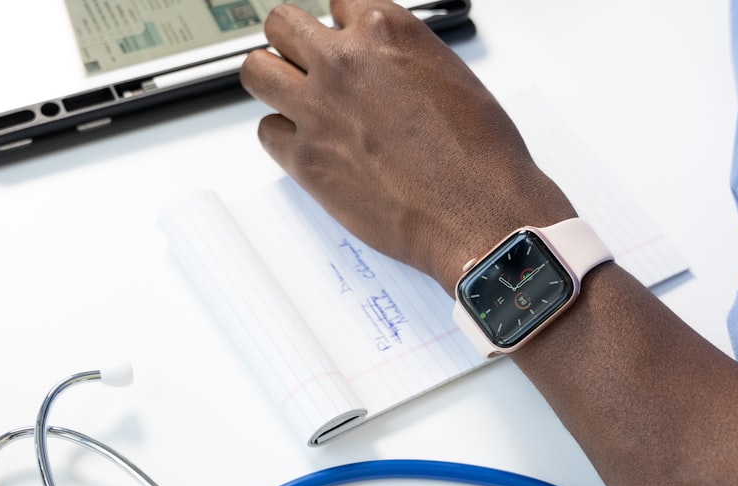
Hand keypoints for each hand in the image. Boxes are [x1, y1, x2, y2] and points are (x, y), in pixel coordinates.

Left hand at [239, 0, 575, 291]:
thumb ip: (405, 63)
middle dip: (293, 44)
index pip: (337, 4)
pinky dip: (283, 138)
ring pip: (256, 71)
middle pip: (282, 25)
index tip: (344, 44)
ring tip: (294, 102)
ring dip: (273, 83)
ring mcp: (318, 108)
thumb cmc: (480, 155)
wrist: (478, 212)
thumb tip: (388, 73)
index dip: (341, 30)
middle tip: (306, 67)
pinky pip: (267, 132)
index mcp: (385, 31)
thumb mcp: (451, 77)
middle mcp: (345, 61)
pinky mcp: (305, 159)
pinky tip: (309, 147)